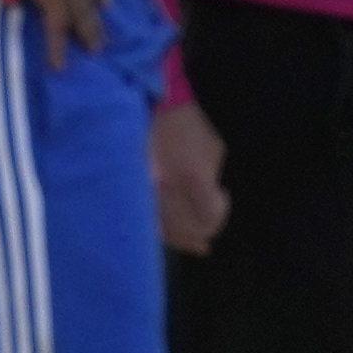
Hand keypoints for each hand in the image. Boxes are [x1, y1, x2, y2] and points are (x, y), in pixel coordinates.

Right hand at [151, 97, 229, 256]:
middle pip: (186, 230)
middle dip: (201, 233)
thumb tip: (213, 205)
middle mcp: (165, 189)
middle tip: (207, 232)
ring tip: (194, 244)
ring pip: (163, 231)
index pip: (210, 217)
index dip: (220, 216)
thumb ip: (213, 180)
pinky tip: (172, 237)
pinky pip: (147, 221)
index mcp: (192, 176)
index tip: (221, 199)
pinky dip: (162, 232)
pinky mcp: (132, 192)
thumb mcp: (213, 150)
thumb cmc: (189, 128)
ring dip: (181, 239)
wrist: (151, 108)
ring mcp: (145, 192)